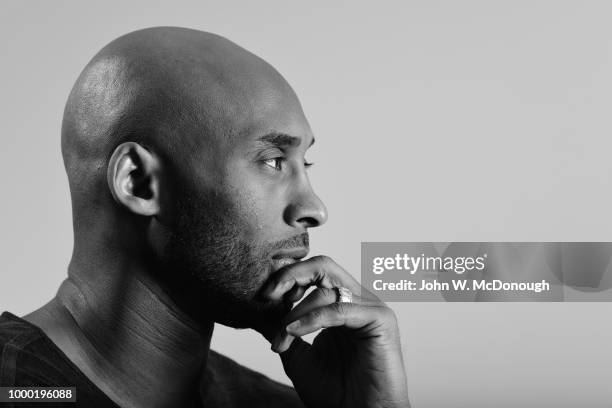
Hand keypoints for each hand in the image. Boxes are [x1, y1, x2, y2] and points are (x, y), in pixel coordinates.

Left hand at [261, 256, 409, 407]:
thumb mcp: (298, 356)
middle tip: (268, 295)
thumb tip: (261, 310)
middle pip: (323, 266)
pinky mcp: (380, 319)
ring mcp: (371, 307)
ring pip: (326, 290)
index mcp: (342, 304)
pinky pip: (340, 309)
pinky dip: (312, 319)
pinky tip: (293, 332)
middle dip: (291, 276)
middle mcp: (358, 300)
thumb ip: (283, 329)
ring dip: (295, 313)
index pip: (314, 273)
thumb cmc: (336, 392)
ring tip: (281, 338)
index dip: (287, 279)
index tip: (262, 297)